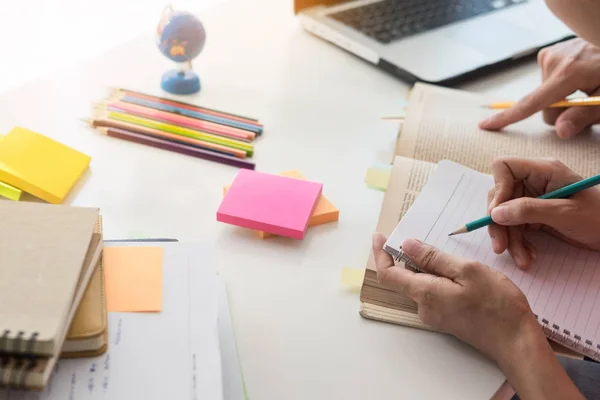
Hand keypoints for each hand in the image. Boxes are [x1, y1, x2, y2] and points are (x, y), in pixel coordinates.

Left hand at [372, 233, 584, 399]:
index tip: (379, 236)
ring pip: (422, 284)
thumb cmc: (498, 306)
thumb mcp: (467, 271)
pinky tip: (462, 274)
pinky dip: (440, 278)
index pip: (388, 274)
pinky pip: (434, 293)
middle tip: (427, 238)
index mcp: (425, 294)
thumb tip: (406, 245)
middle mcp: (424, 307)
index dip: (380, 254)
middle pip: (405, 277)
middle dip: (410, 256)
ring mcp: (435, 315)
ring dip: (430, 267)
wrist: (516, 343)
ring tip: (456, 258)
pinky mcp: (446, 319)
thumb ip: (433, 258)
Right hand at [479, 38, 599, 137]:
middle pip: (543, 105)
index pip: (531, 103)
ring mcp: (552, 54)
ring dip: (563, 96)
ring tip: (587, 85)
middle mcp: (554, 61)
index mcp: (567, 74)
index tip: (485, 125)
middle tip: (586, 103)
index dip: (507, 118)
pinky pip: (549, 80)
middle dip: (559, 111)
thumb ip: (585, 115)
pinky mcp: (552, 52)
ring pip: (545, 94)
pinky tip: (579, 75)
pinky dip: (561, 84)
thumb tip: (561, 131)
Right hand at [487, 157, 599, 269]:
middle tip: (500, 247)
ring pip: (504, 215)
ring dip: (509, 239)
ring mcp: (533, 198)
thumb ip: (529, 210)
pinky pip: (514, 227)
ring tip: (523, 260)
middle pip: (499, 196)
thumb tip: (495, 213)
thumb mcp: (565, 214)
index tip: (497, 214)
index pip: (504, 167)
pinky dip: (518, 243)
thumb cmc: (599, 218)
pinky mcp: (533, 215)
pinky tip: (528, 256)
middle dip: (499, 223)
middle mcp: (534, 181)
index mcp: (543, 170)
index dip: (497, 188)